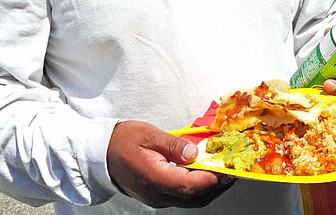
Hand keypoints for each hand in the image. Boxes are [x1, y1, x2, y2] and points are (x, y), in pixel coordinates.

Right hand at [107, 120, 233, 208]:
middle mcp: (157, 194)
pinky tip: (207, 173)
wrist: (101, 154)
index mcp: (154, 178)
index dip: (212, 178)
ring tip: (224, 169)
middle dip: (218, 184)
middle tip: (234, 168)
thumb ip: (174, 145)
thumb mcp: (149, 135)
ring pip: (191, 200)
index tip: (229, 168)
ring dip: (211, 188)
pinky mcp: (158, 196)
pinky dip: (200, 188)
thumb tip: (195, 152)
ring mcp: (157, 198)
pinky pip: (184, 197)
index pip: (189, 185)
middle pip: (195, 197)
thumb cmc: (124, 141)